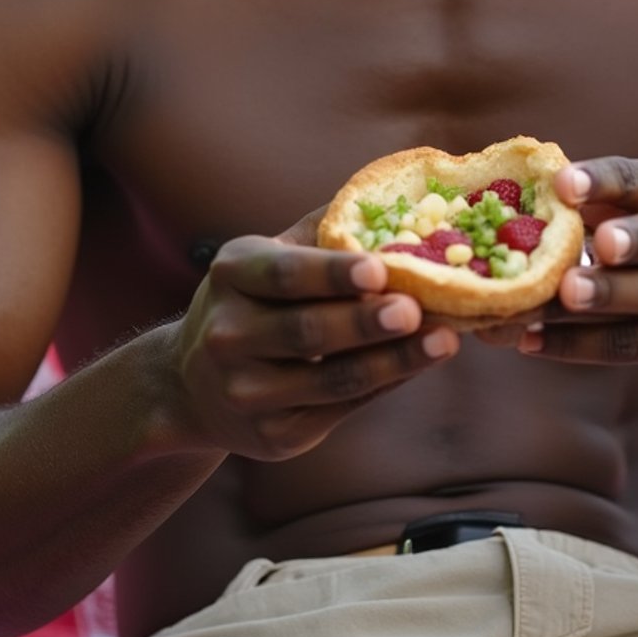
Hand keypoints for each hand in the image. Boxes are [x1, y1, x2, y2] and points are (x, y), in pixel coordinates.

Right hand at [171, 209, 458, 460]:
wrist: (194, 388)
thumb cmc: (255, 302)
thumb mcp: (268, 258)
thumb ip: (323, 233)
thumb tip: (395, 199)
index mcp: (232, 274)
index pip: (284, 274)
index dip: (332, 273)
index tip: (379, 268)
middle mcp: (228, 335)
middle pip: (307, 331)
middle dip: (366, 322)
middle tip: (417, 309)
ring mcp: (247, 393)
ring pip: (330, 379)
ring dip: (393, 361)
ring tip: (443, 341)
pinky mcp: (274, 437)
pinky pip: (340, 410)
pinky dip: (385, 385)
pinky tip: (419, 364)